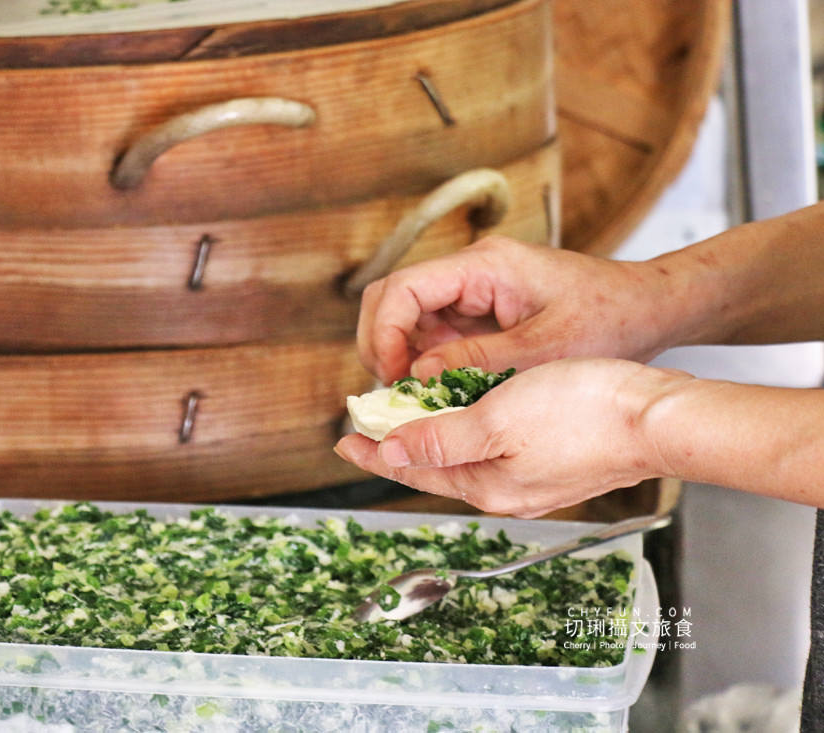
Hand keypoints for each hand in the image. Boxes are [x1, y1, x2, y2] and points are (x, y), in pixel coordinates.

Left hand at [335, 359, 691, 516]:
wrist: (659, 416)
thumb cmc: (584, 411)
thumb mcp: (497, 419)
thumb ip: (440, 438)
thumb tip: (390, 452)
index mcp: (488, 485)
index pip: (414, 469)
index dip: (375, 452)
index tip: (342, 438)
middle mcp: (507, 491)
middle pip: (436, 466)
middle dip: (399, 445)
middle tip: (364, 425)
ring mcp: (534, 479)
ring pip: (465, 455)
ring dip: (432, 435)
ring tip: (405, 416)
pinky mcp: (555, 462)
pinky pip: (494, 449)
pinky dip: (467, 430)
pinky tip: (463, 411)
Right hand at [356, 236, 680, 384]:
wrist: (650, 307)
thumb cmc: (612, 319)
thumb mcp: (546, 350)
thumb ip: (477, 360)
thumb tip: (416, 376)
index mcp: (485, 266)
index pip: (402, 287)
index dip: (385, 334)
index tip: (392, 379)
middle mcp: (471, 270)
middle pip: (392, 297)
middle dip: (381, 344)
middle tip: (390, 392)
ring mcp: (473, 290)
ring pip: (408, 317)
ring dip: (401, 356)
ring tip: (410, 399)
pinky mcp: (481, 310)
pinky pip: (435, 332)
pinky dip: (426, 361)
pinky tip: (435, 393)